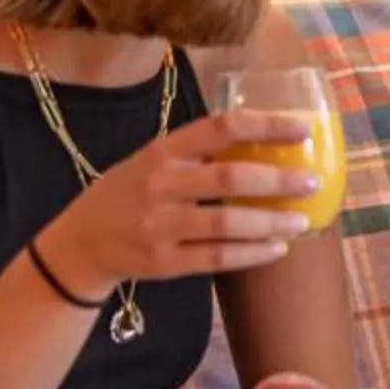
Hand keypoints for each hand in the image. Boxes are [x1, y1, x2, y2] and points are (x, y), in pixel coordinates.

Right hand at [31, 109, 319, 289]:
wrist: (79, 244)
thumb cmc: (128, 195)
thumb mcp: (151, 161)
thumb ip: (196, 153)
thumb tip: (264, 143)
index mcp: (161, 151)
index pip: (220, 127)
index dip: (265, 126)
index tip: (302, 130)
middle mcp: (159, 184)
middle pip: (229, 178)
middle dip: (277, 181)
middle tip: (310, 182)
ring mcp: (159, 225)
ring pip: (226, 224)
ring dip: (270, 223)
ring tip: (300, 222)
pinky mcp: (163, 262)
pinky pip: (215, 258)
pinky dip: (251, 254)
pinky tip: (276, 250)